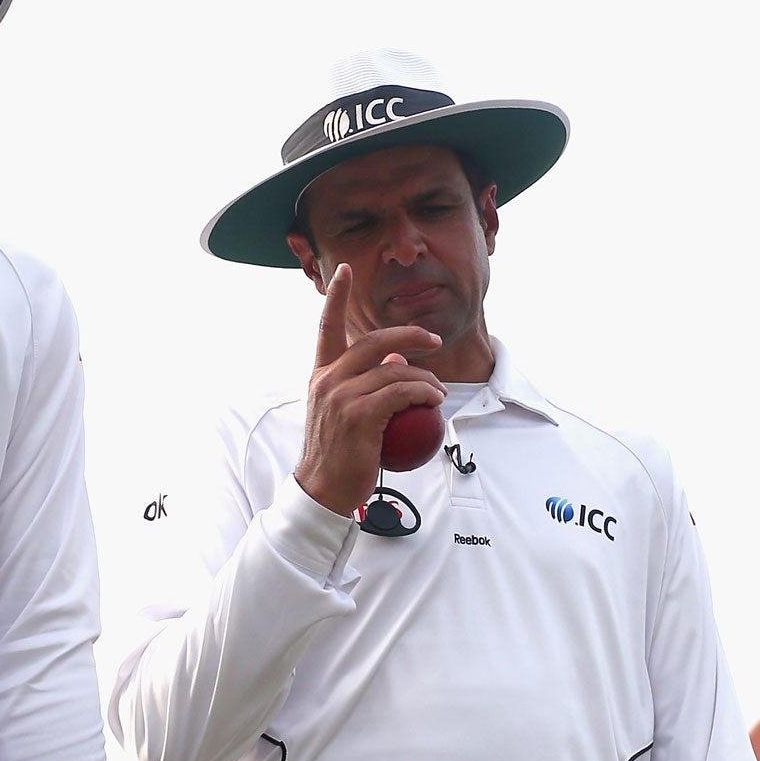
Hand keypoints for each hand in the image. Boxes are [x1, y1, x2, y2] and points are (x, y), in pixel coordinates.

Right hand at [293, 264, 445, 515]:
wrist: (322, 489)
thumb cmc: (337, 455)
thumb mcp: (344, 413)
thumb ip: (364, 385)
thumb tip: (394, 362)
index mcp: (321, 375)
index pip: (327, 328)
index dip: (336, 296)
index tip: (345, 271)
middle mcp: (328, 379)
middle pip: (373, 341)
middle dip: (408, 335)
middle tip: (433, 341)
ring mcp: (341, 395)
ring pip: (393, 368)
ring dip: (425, 375)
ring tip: (438, 390)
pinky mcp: (359, 414)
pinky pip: (402, 392)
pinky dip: (424, 392)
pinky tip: (435, 399)